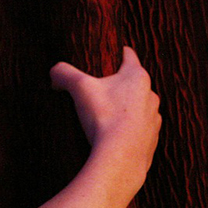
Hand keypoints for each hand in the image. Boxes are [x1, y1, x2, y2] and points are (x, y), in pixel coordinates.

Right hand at [50, 46, 161, 180]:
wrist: (121, 156)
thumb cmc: (104, 117)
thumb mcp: (79, 87)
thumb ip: (64, 73)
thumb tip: (54, 72)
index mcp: (136, 77)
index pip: (129, 57)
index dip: (121, 52)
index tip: (118, 51)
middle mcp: (150, 95)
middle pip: (134, 83)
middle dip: (119, 84)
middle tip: (100, 88)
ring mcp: (153, 119)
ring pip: (139, 107)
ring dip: (125, 107)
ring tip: (106, 115)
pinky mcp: (151, 139)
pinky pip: (139, 129)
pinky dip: (128, 129)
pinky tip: (112, 135)